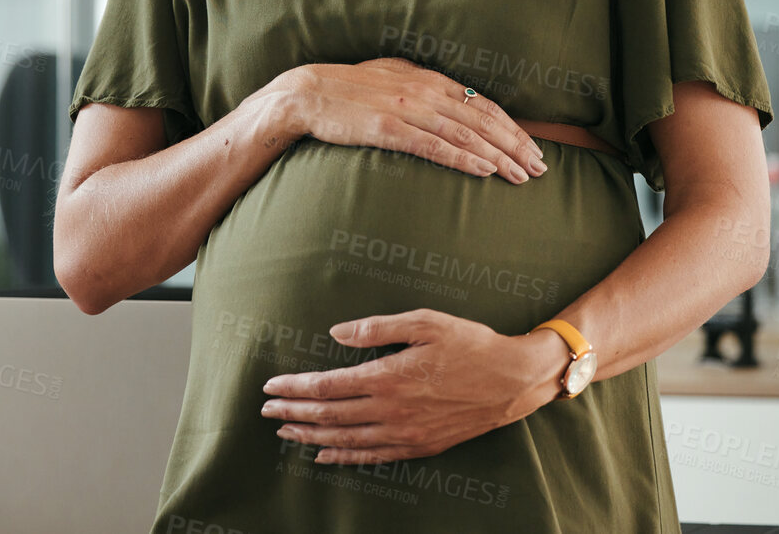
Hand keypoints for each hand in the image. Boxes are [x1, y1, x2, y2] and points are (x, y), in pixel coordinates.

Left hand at [259, 309, 569, 462]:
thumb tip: (336, 333)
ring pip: (345, 439)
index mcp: (390, 377)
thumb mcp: (426, 321)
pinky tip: (324, 453)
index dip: (296, 387)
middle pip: (330, 415)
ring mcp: (405, 434)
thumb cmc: (470, 344)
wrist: (512, 380)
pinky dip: (343, 456)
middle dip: (294, 412)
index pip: (328, 386)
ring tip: (285, 430)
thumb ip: (378, 328)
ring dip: (311, 435)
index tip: (272, 385)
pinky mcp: (419, 447)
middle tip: (266, 410)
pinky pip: (372, 457)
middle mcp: (392, 411)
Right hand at [277, 58, 546, 181]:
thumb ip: (425, 88)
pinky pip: (434, 147)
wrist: (309, 93)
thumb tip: (453, 99)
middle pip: (483, 120)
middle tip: (540, 167)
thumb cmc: (350, 89)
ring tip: (522, 176)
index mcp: (430, 78)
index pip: (483, 104)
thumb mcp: (394, 78)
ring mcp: (408, 109)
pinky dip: (464, 159)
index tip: (532, 147)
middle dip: (516, 145)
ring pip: (465, 135)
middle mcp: (426, 91)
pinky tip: (485, 172)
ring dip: (498, 156)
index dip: (512, 127)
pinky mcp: (389, 128)